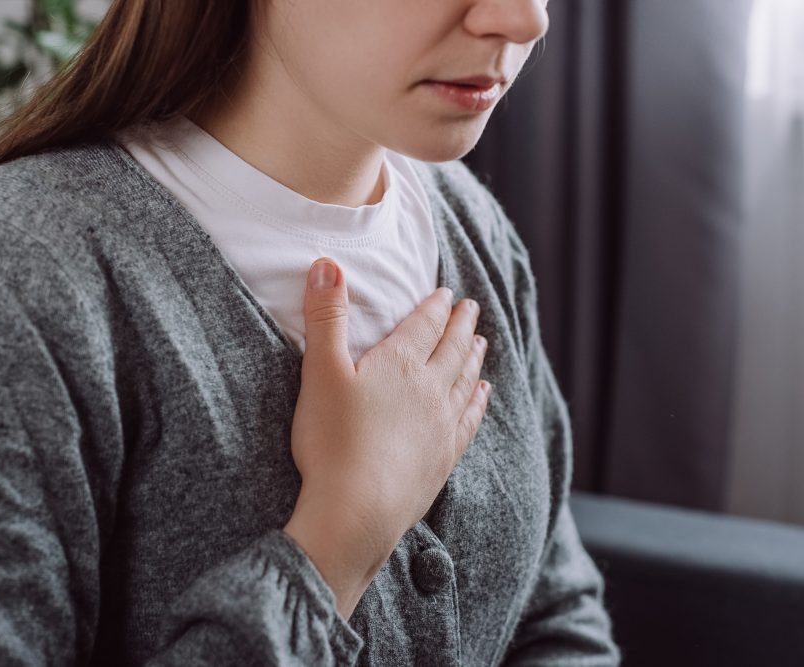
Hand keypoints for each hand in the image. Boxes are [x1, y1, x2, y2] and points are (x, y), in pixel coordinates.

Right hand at [284, 257, 490, 616]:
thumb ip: (326, 316)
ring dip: (474, 357)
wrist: (357, 510)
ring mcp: (442, 425)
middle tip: (471, 308)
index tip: (446, 293)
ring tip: (480, 343)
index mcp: (400, 364)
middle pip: (452, 348)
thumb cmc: (332, 440)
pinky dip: (479, 401)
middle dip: (461, 325)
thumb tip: (328, 263)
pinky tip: (482, 394)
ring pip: (465, 380)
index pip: (424, 325)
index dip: (435, 306)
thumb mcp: (320, 371)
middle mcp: (430, 389)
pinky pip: (470, 420)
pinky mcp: (444, 458)